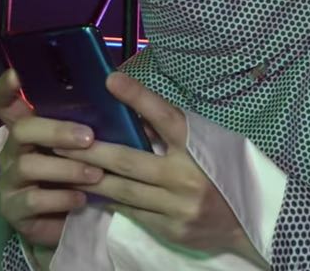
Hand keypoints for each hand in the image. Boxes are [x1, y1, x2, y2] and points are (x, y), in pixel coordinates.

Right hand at [0, 69, 105, 248]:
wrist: (75, 222)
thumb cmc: (83, 173)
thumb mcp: (87, 144)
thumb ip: (89, 120)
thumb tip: (115, 87)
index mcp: (28, 128)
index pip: (3, 102)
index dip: (6, 88)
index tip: (18, 75)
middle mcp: (13, 150)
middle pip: (21, 130)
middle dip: (56, 130)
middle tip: (89, 137)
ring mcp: (10, 180)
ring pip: (28, 166)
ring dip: (66, 169)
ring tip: (96, 174)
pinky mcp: (13, 210)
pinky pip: (33, 201)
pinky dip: (61, 199)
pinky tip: (82, 199)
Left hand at [54, 72, 262, 262]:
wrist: (253, 224)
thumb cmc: (229, 175)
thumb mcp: (212, 144)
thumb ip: (177, 133)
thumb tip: (136, 115)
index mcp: (201, 147)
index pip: (166, 117)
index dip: (139, 97)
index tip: (111, 80)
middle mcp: (188, 176)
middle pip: (130, 159)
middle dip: (91, 149)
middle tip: (56, 138)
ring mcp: (179, 206)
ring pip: (123, 190)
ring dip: (89, 177)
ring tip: (60, 166)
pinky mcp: (172, 229)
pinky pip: (132, 212)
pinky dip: (108, 201)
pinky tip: (86, 192)